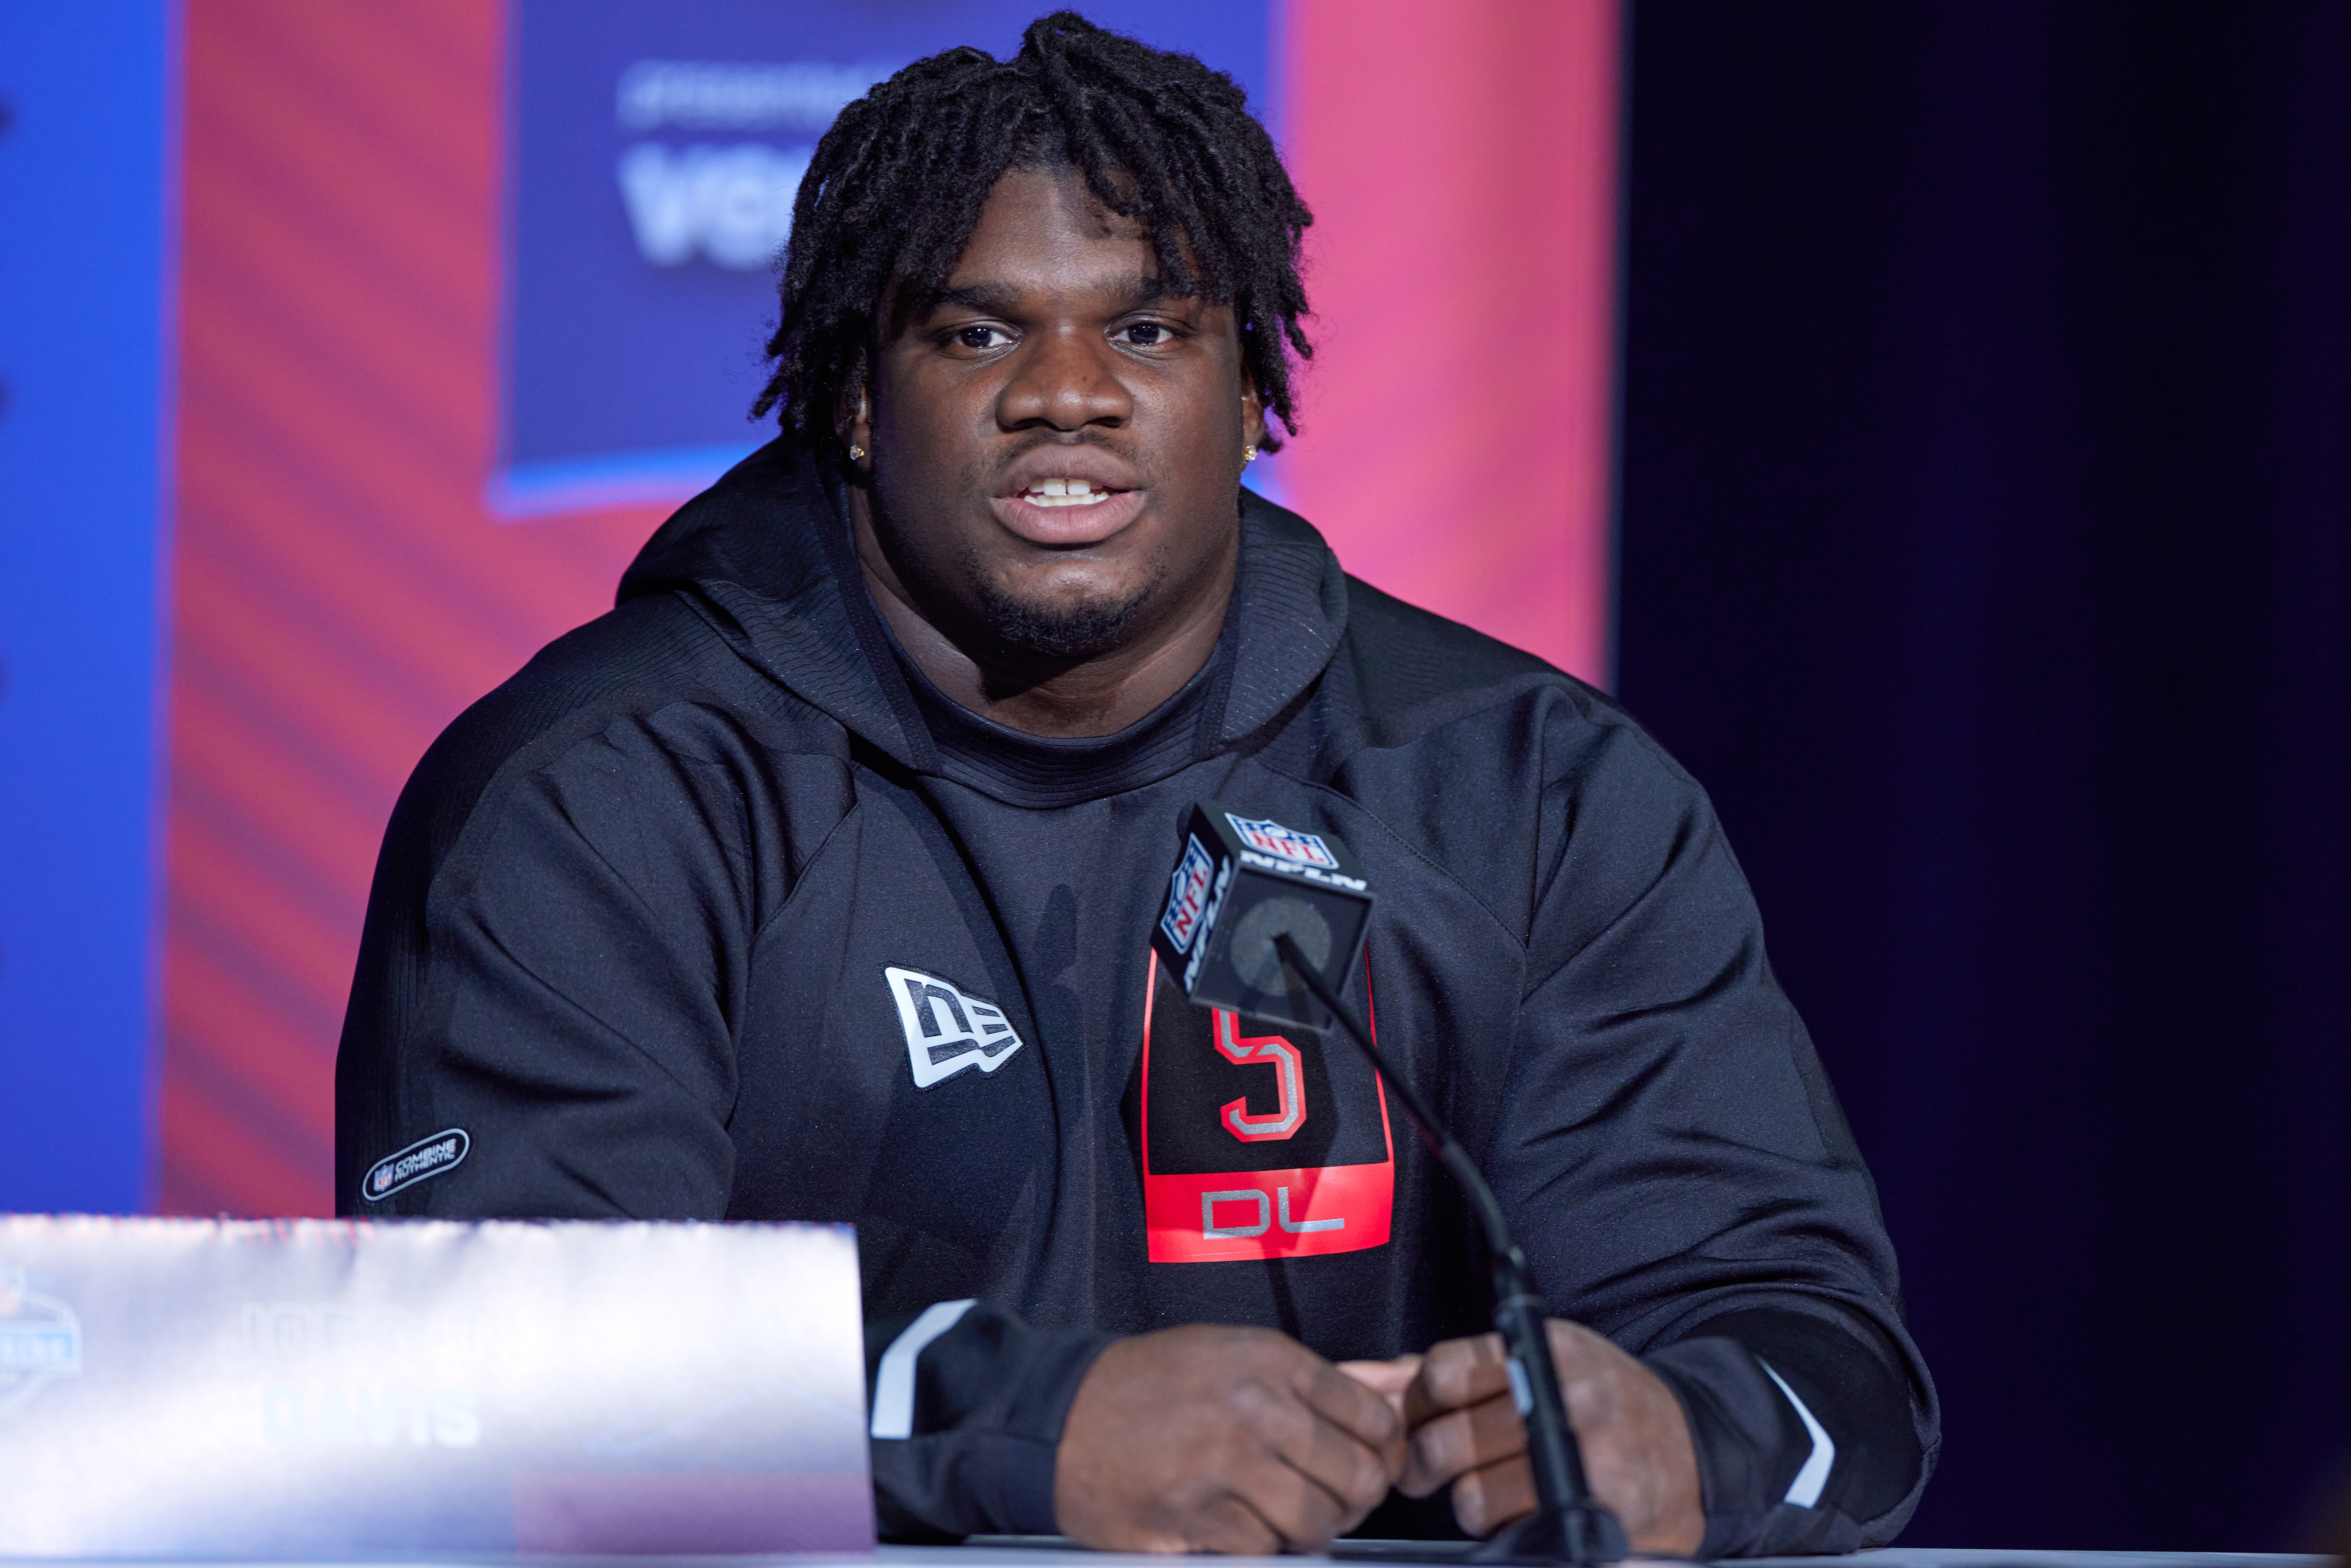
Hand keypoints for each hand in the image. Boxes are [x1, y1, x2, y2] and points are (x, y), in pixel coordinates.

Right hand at [1055, 1324, 1405, 1552]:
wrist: (1059, 1415)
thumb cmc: (1152, 1384)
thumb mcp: (1238, 1355)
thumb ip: (1324, 1378)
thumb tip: (1402, 1381)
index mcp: (1273, 1360)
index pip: (1375, 1418)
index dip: (1382, 1452)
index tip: (1365, 1463)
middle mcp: (1257, 1406)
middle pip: (1358, 1477)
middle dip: (1350, 1499)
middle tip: (1325, 1497)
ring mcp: (1227, 1462)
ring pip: (1318, 1522)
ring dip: (1307, 1530)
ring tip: (1279, 1514)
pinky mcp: (1197, 1513)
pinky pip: (1265, 1549)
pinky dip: (1259, 1546)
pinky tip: (1235, 1522)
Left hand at [1398, 1319, 1703, 1556]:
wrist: (1693, 1451)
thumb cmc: (1604, 1402)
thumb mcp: (1540, 1361)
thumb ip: (1460, 1371)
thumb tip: (1376, 1382)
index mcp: (1542, 1349)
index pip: (1442, 1373)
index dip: (1416, 1404)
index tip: (1421, 1418)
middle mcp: (1563, 1396)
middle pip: (1444, 1441)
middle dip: (1423, 1463)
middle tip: (1429, 1468)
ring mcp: (1581, 1457)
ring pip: (1469, 1497)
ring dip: (1469, 1501)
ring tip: (1494, 1487)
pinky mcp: (1590, 1511)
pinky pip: (1509, 1533)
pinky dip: (1506, 1529)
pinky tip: (1526, 1510)